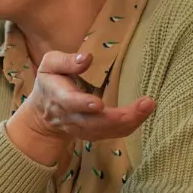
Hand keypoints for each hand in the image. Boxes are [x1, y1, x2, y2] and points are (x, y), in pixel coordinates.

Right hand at [7, 51, 154, 165]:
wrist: (44, 114)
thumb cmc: (50, 82)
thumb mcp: (49, 65)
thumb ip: (66, 61)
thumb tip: (87, 58)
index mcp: (59, 97)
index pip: (70, 103)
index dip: (83, 104)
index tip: (99, 104)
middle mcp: (71, 118)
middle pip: (95, 122)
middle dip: (121, 116)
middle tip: (146, 103)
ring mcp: (82, 129)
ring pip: (106, 131)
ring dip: (130, 122)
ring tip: (149, 107)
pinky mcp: (93, 134)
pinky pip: (112, 134)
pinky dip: (129, 126)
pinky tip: (143, 114)